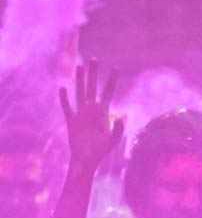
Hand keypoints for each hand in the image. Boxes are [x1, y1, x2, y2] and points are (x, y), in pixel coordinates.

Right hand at [59, 58, 124, 175]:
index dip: (112, 80)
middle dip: (93, 74)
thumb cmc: (102, 150)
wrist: (87, 159)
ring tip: (79, 66)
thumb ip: (119, 128)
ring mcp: (81, 113)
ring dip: (79, 80)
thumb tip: (123, 116)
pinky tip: (63, 88)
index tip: (116, 67)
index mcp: (104, 112)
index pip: (108, 92)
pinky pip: (67, 107)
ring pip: (80, 92)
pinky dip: (65, 98)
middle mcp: (92, 109)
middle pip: (92, 87)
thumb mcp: (114, 140)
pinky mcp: (71, 120)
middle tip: (94, 59)